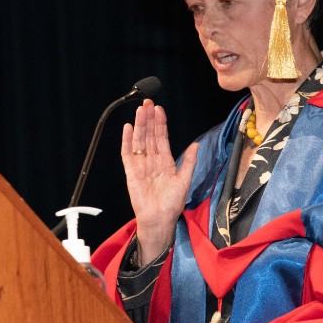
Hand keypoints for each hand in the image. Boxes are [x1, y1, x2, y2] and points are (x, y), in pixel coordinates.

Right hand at [121, 100, 198, 264]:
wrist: (160, 219)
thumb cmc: (171, 204)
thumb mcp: (185, 179)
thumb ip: (189, 161)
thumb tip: (195, 145)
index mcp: (165, 162)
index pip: (161, 138)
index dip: (160, 123)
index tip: (159, 109)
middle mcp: (152, 161)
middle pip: (149, 135)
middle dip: (149, 119)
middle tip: (148, 103)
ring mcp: (141, 166)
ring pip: (139, 141)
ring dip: (140, 125)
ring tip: (140, 110)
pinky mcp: (131, 172)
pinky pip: (128, 154)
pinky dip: (127, 141)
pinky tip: (128, 128)